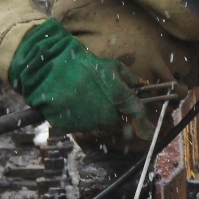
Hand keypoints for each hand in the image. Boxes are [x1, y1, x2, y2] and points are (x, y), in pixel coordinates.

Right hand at [7, 19, 148, 136]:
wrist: (51, 71)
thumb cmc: (83, 66)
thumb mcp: (112, 66)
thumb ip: (130, 78)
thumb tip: (142, 86)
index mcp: (119, 98)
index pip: (137, 115)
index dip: (145, 125)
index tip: (148, 133)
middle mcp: (106, 114)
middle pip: (116, 120)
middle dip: (113, 111)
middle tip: (102, 97)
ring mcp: (88, 123)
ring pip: (99, 123)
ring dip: (96, 114)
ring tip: (85, 97)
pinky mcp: (72, 128)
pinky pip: (82, 125)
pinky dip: (80, 117)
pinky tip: (74, 103)